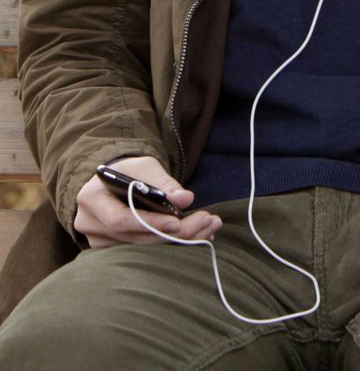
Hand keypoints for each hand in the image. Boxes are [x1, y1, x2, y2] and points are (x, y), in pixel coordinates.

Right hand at [74, 155, 221, 247]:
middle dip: (173, 234)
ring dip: (179, 241)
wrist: (112, 183)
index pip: (121, 219)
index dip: (150, 223)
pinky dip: (170, 244)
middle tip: (206, 223)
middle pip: (134, 238)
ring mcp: (99, 242)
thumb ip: (163, 182)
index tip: (178, 221)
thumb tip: (186, 199)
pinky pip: (143, 252)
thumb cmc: (128, 171)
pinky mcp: (111, 252)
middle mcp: (90, 224)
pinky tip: (195, 237)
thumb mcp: (144, 166)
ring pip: (142, 249)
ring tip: (208, 228)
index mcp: (92, 198)